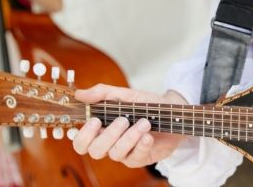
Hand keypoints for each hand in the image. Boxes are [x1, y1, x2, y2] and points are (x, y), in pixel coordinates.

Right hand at [73, 84, 187, 167]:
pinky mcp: (141, 158)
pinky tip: (148, 136)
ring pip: (116, 153)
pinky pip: (136, 157)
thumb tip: (80, 94)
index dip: (84, 136)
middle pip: (95, 151)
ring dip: (129, 137)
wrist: (173, 112)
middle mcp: (110, 144)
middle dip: (109, 135)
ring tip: (145, 123)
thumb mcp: (125, 94)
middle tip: (123, 120)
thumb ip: (102, 93)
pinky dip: (141, 145)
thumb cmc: (146, 105)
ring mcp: (125, 153)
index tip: (95, 120)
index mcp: (101, 130)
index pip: (81, 143)